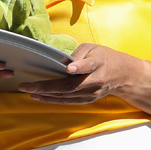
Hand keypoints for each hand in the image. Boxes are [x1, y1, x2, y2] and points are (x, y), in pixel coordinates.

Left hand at [17, 43, 141, 104]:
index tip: (69, 68)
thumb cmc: (105, 58)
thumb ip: (78, 53)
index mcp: (98, 63)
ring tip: (28, 91)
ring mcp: (91, 93)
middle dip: (46, 87)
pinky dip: (52, 100)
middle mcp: (95, 81)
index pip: (88, 66)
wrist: (123, 75)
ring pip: (66, 97)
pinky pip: (67, 101)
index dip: (79, 67)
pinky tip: (40, 97)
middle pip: (70, 86)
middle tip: (27, 86)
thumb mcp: (94, 48)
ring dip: (46, 95)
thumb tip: (62, 61)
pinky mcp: (88, 100)